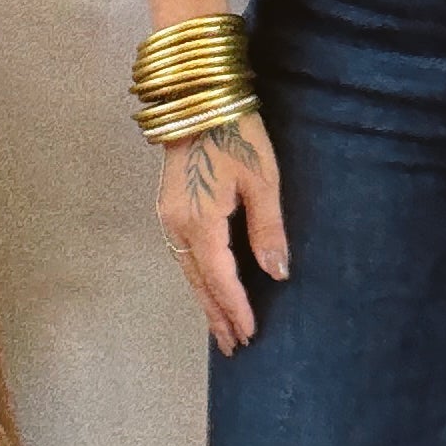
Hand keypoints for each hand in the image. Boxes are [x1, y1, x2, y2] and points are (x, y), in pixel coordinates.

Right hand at [158, 110, 288, 351]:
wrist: (198, 99)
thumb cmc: (237, 134)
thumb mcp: (263, 181)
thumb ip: (268, 230)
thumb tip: (277, 273)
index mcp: (201, 222)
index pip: (221, 279)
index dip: (236, 309)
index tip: (250, 335)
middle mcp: (177, 226)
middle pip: (199, 282)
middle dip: (217, 315)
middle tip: (234, 347)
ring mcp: (168, 216)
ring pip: (188, 271)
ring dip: (206, 299)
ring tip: (222, 327)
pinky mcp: (169, 207)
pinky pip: (183, 254)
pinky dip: (198, 277)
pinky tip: (208, 287)